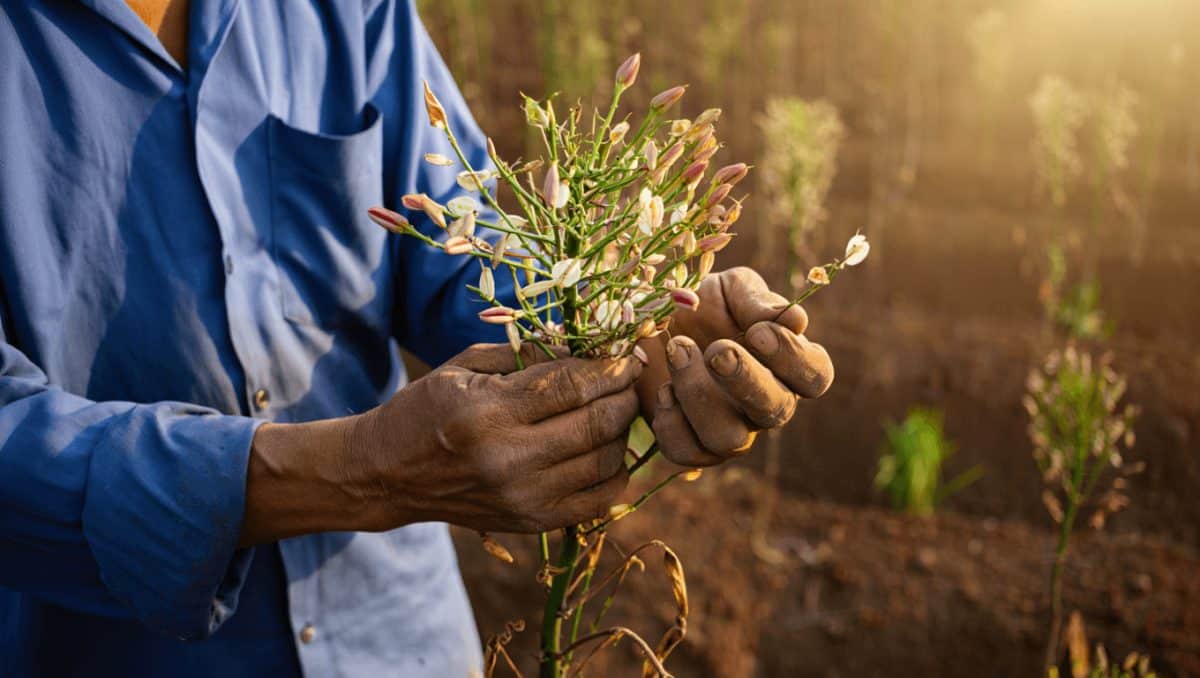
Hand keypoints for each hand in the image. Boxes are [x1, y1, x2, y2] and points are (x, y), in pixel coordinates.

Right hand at [344, 343, 641, 533]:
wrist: (390, 475)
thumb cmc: (429, 409)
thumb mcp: (465, 366)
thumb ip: (526, 353)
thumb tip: (588, 348)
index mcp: (489, 412)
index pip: (572, 386)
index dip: (610, 369)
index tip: (627, 356)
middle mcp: (509, 459)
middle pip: (597, 424)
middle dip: (625, 396)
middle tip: (631, 380)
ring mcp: (524, 497)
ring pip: (605, 461)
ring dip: (623, 431)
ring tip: (618, 410)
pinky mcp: (532, 521)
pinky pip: (599, 500)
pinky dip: (616, 472)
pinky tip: (609, 450)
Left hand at [644, 267, 833, 466]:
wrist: (647, 323)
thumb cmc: (702, 304)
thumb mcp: (729, 289)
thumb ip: (757, 300)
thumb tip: (795, 320)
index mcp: (787, 366)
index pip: (815, 376)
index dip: (793, 359)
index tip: (759, 332)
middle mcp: (765, 404)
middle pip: (776, 411)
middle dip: (746, 380)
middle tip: (717, 349)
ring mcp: (730, 430)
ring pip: (728, 438)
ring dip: (699, 395)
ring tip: (677, 349)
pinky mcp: (691, 444)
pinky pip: (687, 452)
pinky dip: (671, 422)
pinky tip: (662, 387)